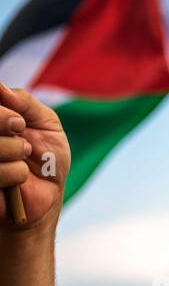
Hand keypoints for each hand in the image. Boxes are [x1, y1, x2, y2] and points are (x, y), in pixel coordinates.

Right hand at [0, 82, 69, 229]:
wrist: (47, 197)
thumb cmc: (46, 157)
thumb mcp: (47, 124)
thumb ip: (25, 102)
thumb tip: (1, 88)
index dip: (4, 112)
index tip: (20, 122)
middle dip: (7, 125)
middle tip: (23, 140)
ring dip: (15, 152)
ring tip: (23, 160)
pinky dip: (17, 173)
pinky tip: (19, 179)